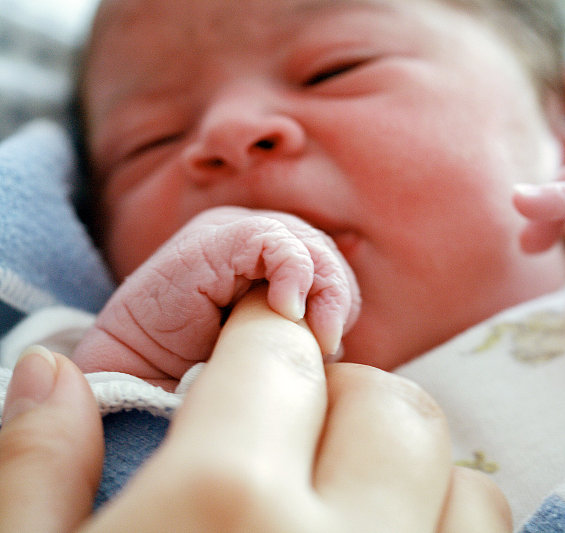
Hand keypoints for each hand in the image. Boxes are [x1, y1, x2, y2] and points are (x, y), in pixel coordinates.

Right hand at [0, 287, 510, 531]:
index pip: (276, 352)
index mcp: (226, 501)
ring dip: (408, 465)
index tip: (254, 342)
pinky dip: (448, 523)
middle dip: (339, 396)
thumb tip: (50, 369)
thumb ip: (37, 464)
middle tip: (289, 436)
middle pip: (389, 401)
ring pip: (465, 478)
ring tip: (345, 496)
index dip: (261, 333)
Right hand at [73, 206, 360, 389]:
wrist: (136, 373)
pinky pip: (277, 243)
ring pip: (310, 247)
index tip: (332, 346)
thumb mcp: (267, 345)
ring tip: (314, 335)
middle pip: (326, 253)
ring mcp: (234, 230)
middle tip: (329, 343)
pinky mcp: (218, 236)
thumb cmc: (199, 366)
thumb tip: (340, 337)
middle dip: (336, 299)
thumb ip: (302, 330)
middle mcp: (254, 238)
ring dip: (321, 294)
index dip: (340, 303)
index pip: (330, 266)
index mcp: (268, 258)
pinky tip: (286, 311)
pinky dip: (294, 276)